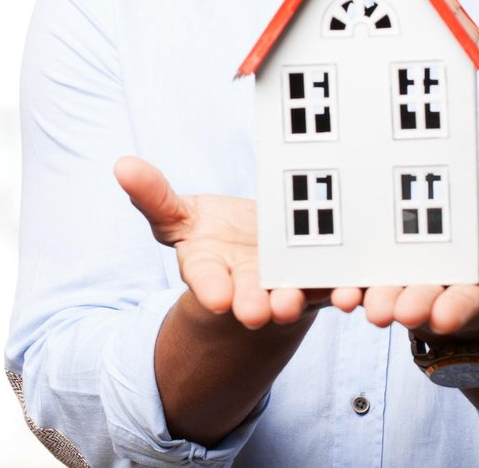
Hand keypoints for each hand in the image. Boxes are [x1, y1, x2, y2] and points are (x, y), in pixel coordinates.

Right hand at [115, 156, 340, 328]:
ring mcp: (286, 284)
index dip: (211, 289)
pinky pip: (337, 288)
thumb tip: (122, 165)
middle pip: (251, 297)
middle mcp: (249, 285)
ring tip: (300, 303)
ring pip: (295, 296)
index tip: (216, 298)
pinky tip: (356, 292)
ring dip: (298, 301)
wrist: (262, 251)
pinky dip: (347, 292)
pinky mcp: (324, 281)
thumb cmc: (217, 234)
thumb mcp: (181, 215)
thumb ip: (156, 196)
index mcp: (212, 270)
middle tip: (257, 311)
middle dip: (254, 303)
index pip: (207, 281)